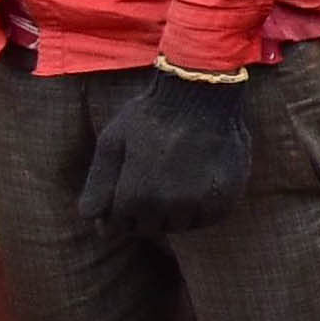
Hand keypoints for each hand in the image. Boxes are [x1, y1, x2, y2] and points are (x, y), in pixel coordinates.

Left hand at [74, 68, 256, 249]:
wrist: (201, 93)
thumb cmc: (150, 116)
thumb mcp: (111, 144)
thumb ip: (98, 186)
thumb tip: (94, 224)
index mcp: (136, 197)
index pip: (119, 226)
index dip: (120, 206)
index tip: (129, 181)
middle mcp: (169, 207)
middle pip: (150, 227)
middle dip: (146, 209)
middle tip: (153, 175)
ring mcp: (200, 205)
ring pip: (180, 225)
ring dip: (174, 210)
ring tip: (176, 176)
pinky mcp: (225, 199)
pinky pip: (207, 218)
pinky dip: (201, 206)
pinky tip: (199, 179)